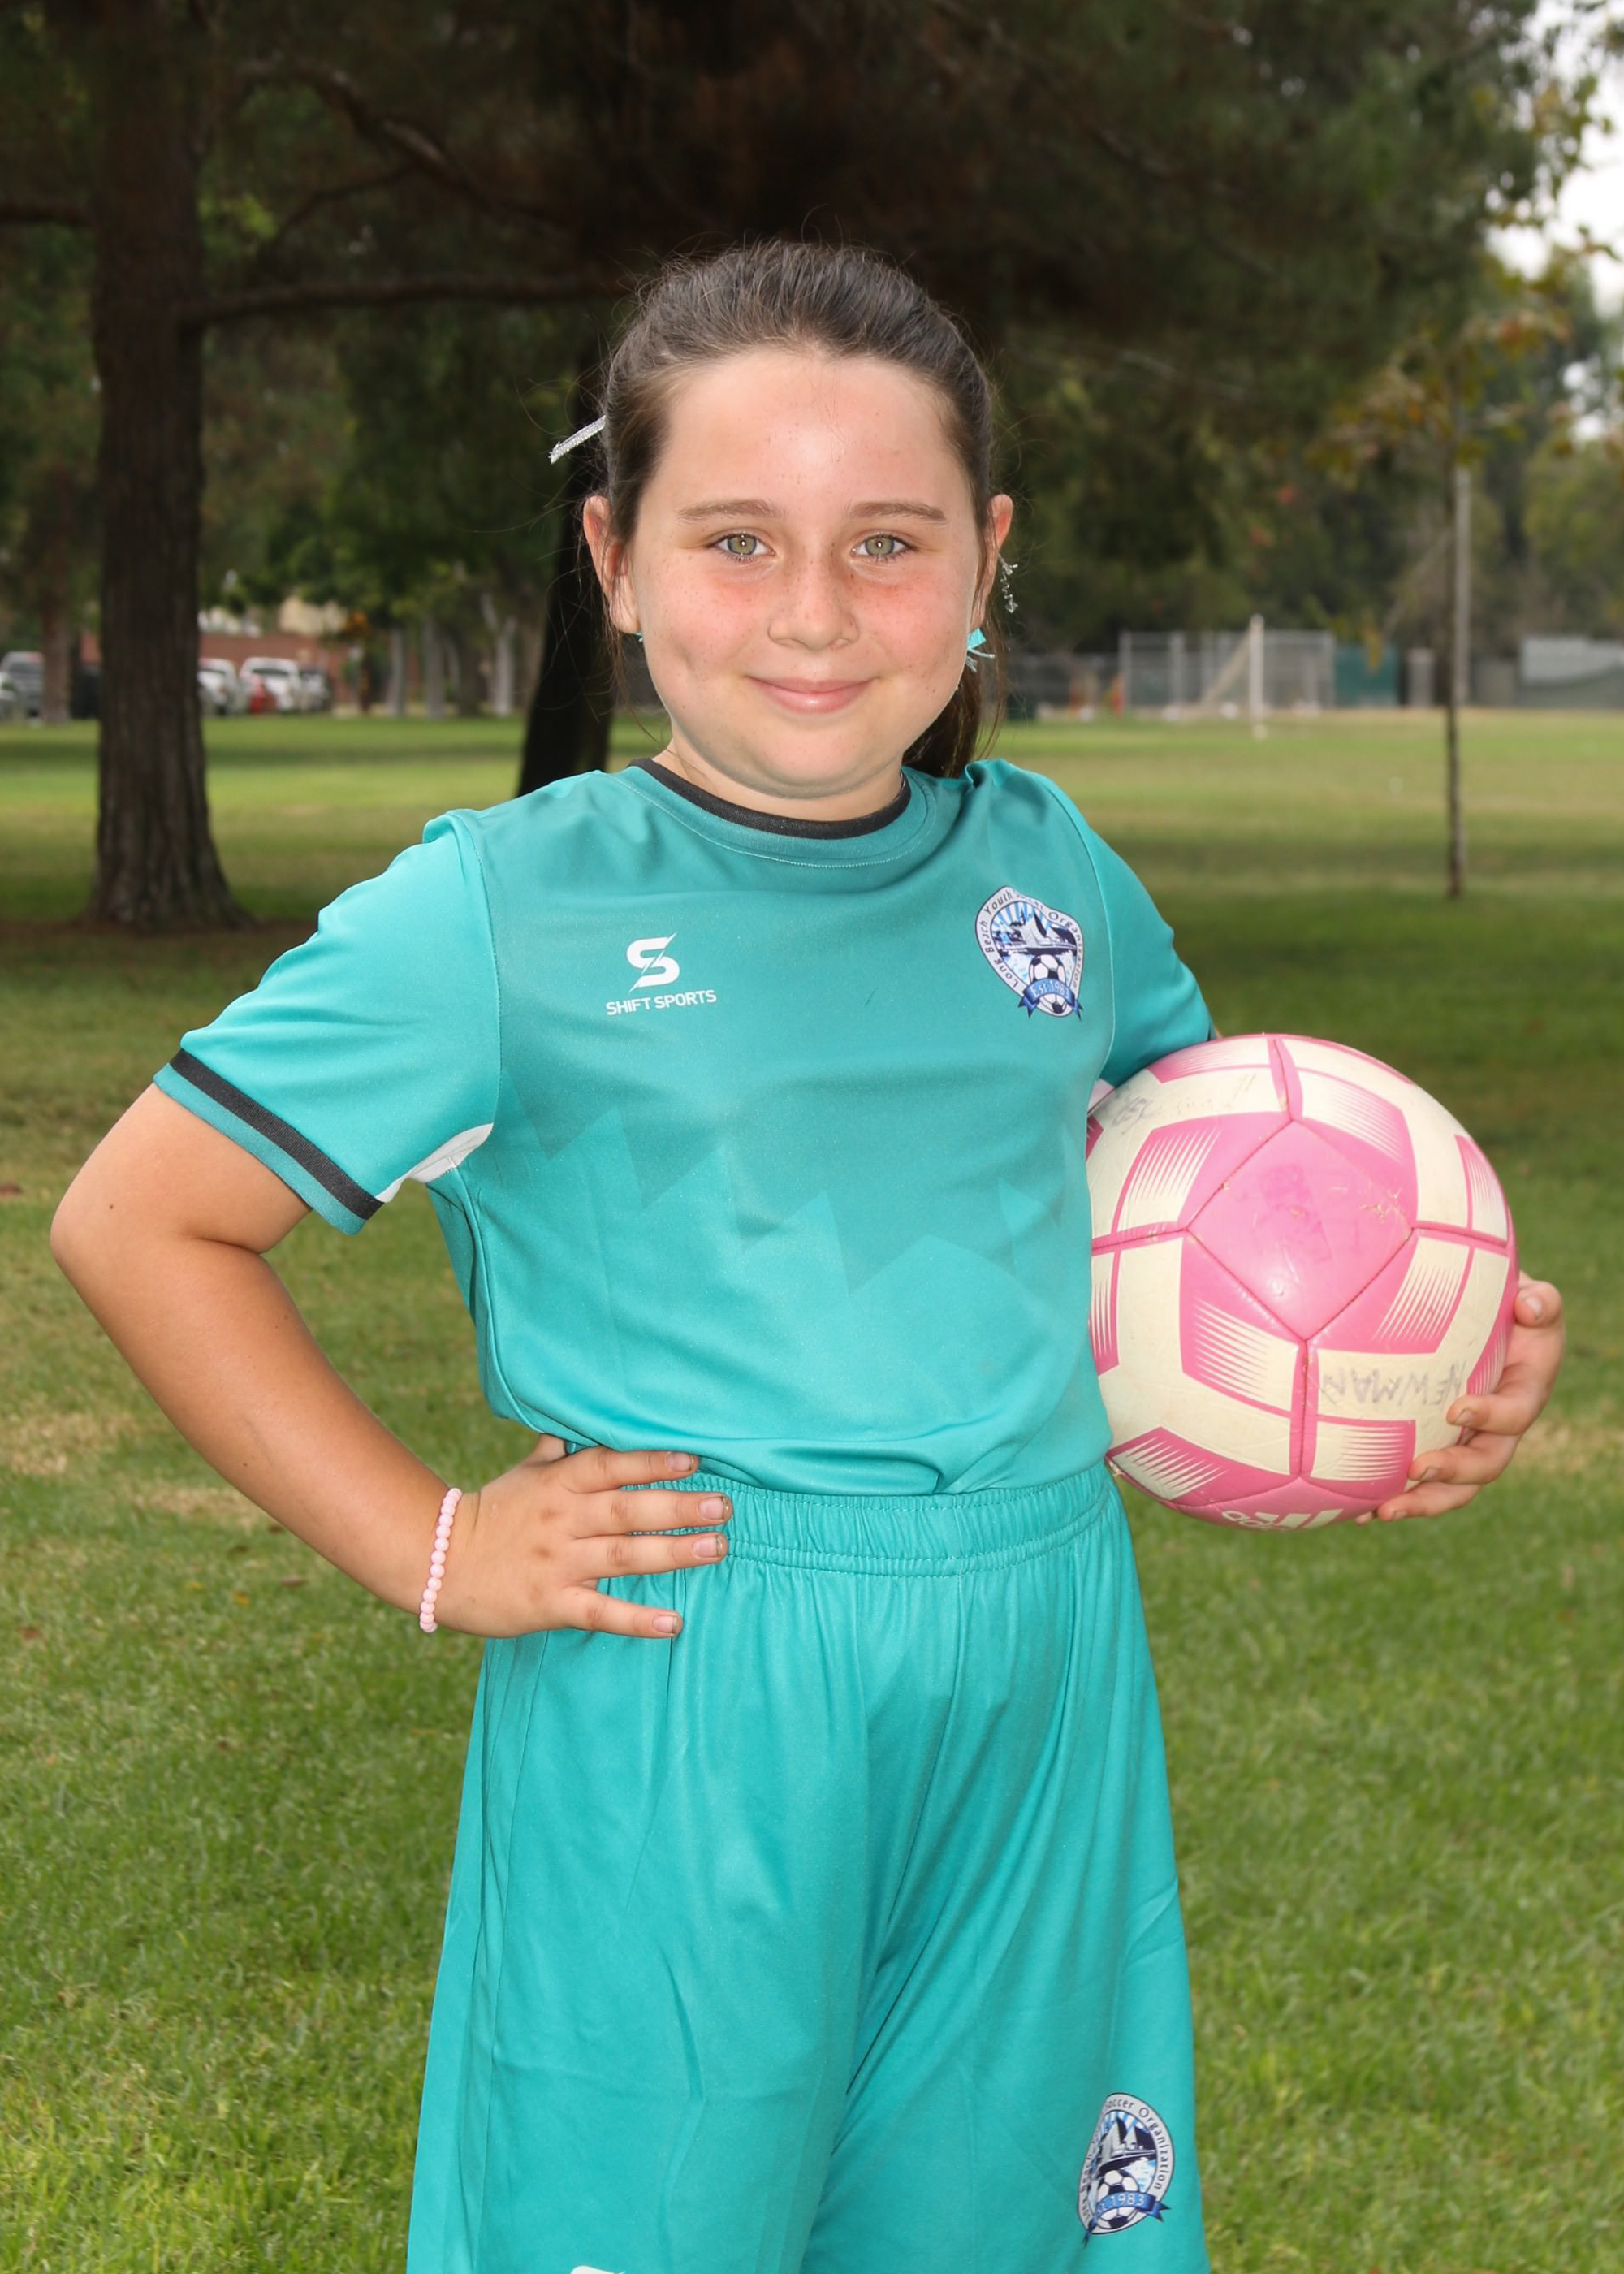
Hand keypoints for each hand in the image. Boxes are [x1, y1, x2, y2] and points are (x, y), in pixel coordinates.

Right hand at [432, 1435, 730, 1637]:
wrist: (440, 1564)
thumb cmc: (493, 1514)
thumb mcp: (524, 1474)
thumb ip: (556, 1448)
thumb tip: (577, 1416)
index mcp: (559, 1484)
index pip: (611, 1465)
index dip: (651, 1461)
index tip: (693, 1458)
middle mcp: (563, 1520)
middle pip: (628, 1509)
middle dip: (678, 1506)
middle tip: (724, 1506)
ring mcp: (558, 1562)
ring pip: (623, 1556)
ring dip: (673, 1552)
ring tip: (717, 1548)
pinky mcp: (551, 1604)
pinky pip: (600, 1612)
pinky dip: (637, 1620)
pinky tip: (672, 1623)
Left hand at [1361, 1274, 1565, 1523]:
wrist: (1480, 1316)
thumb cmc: (1500, 1300)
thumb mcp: (1528, 1295)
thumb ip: (1539, 1300)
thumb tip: (1530, 1303)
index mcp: (1525, 1390)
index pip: (1516, 1413)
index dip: (1491, 1416)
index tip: (1456, 1409)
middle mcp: (1500, 1427)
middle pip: (1485, 1465)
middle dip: (1452, 1474)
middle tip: (1415, 1470)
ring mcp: (1467, 1442)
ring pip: (1452, 1487)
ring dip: (1419, 1502)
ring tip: (1381, 1512)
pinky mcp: (1437, 1447)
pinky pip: (1418, 1481)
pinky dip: (1391, 1497)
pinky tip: (1356, 1510)